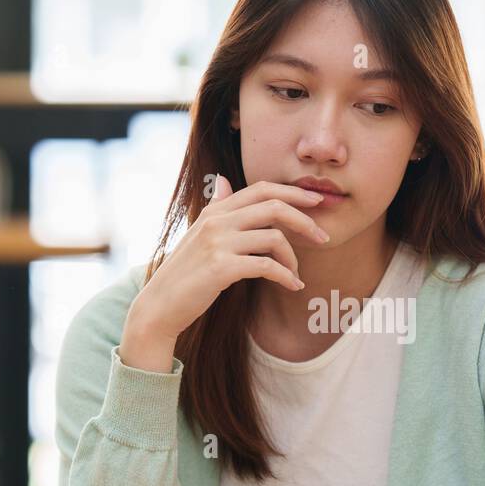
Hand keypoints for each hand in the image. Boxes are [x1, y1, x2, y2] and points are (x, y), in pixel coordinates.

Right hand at [120, 176, 329, 359]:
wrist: (160, 304)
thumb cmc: (186, 272)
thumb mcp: (199, 234)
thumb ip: (217, 208)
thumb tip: (223, 181)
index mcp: (215, 210)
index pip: (262, 189)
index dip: (294, 192)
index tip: (317, 202)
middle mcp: (217, 221)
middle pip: (274, 207)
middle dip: (305, 220)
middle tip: (323, 237)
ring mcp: (218, 243)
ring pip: (274, 238)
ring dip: (293, 258)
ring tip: (295, 274)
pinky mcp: (221, 268)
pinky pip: (266, 266)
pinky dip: (285, 276)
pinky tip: (293, 285)